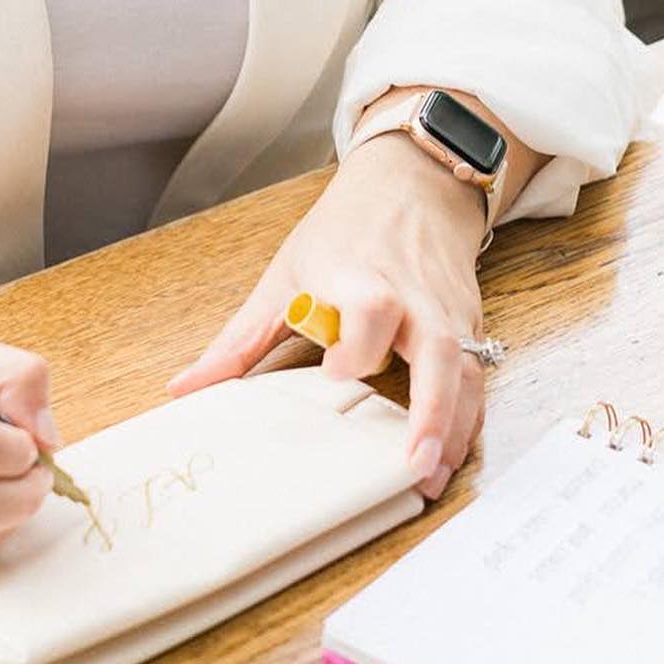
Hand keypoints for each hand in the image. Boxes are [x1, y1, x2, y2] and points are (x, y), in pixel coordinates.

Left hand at [166, 134, 487, 499]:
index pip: (370, 306)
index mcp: (360, 276)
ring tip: (430, 479)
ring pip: (466, 371)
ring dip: (454, 428)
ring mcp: (446, 312)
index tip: (333, 374)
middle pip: (436, 347)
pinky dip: (469, 420)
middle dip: (430, 407)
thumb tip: (184, 389)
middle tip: (413, 464)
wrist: (411, 184)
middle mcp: (412, 296)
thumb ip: (239, 340)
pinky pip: (478, 377)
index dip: (356, 343)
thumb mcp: (285, 274)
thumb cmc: (343, 231)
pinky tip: (448, 456)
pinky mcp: (468, 326)